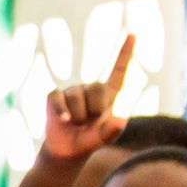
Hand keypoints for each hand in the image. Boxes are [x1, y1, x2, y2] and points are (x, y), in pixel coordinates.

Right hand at [42, 34, 133, 160]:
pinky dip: (61, 111)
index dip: (125, 53)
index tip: (132, 34)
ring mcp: (72, 91)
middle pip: (97, 87)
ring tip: (76, 124)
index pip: (118, 71)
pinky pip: (58, 99)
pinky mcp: (54, 97)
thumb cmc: (89, 141)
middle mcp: (90, 88)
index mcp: (108, 94)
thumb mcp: (104, 139)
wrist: (67, 151)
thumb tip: (120, 122)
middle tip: (89, 122)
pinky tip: (64, 121)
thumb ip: (112, 131)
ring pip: (77, 97)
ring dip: (78, 117)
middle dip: (94, 109)